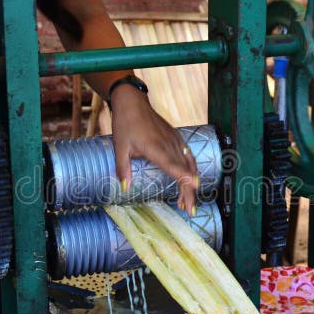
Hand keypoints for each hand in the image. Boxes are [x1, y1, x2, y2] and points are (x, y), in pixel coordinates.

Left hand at [110, 84, 198, 213]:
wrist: (133, 102)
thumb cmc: (125, 124)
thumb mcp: (119, 147)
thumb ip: (123, 168)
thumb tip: (125, 188)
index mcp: (155, 147)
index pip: (173, 166)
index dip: (184, 177)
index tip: (194, 188)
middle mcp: (169, 144)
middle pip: (184, 170)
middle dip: (189, 192)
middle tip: (190, 210)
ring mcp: (175, 141)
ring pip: (189, 165)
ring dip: (191, 184)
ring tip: (187, 202)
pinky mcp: (176, 138)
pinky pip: (188, 156)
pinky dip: (191, 171)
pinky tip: (190, 180)